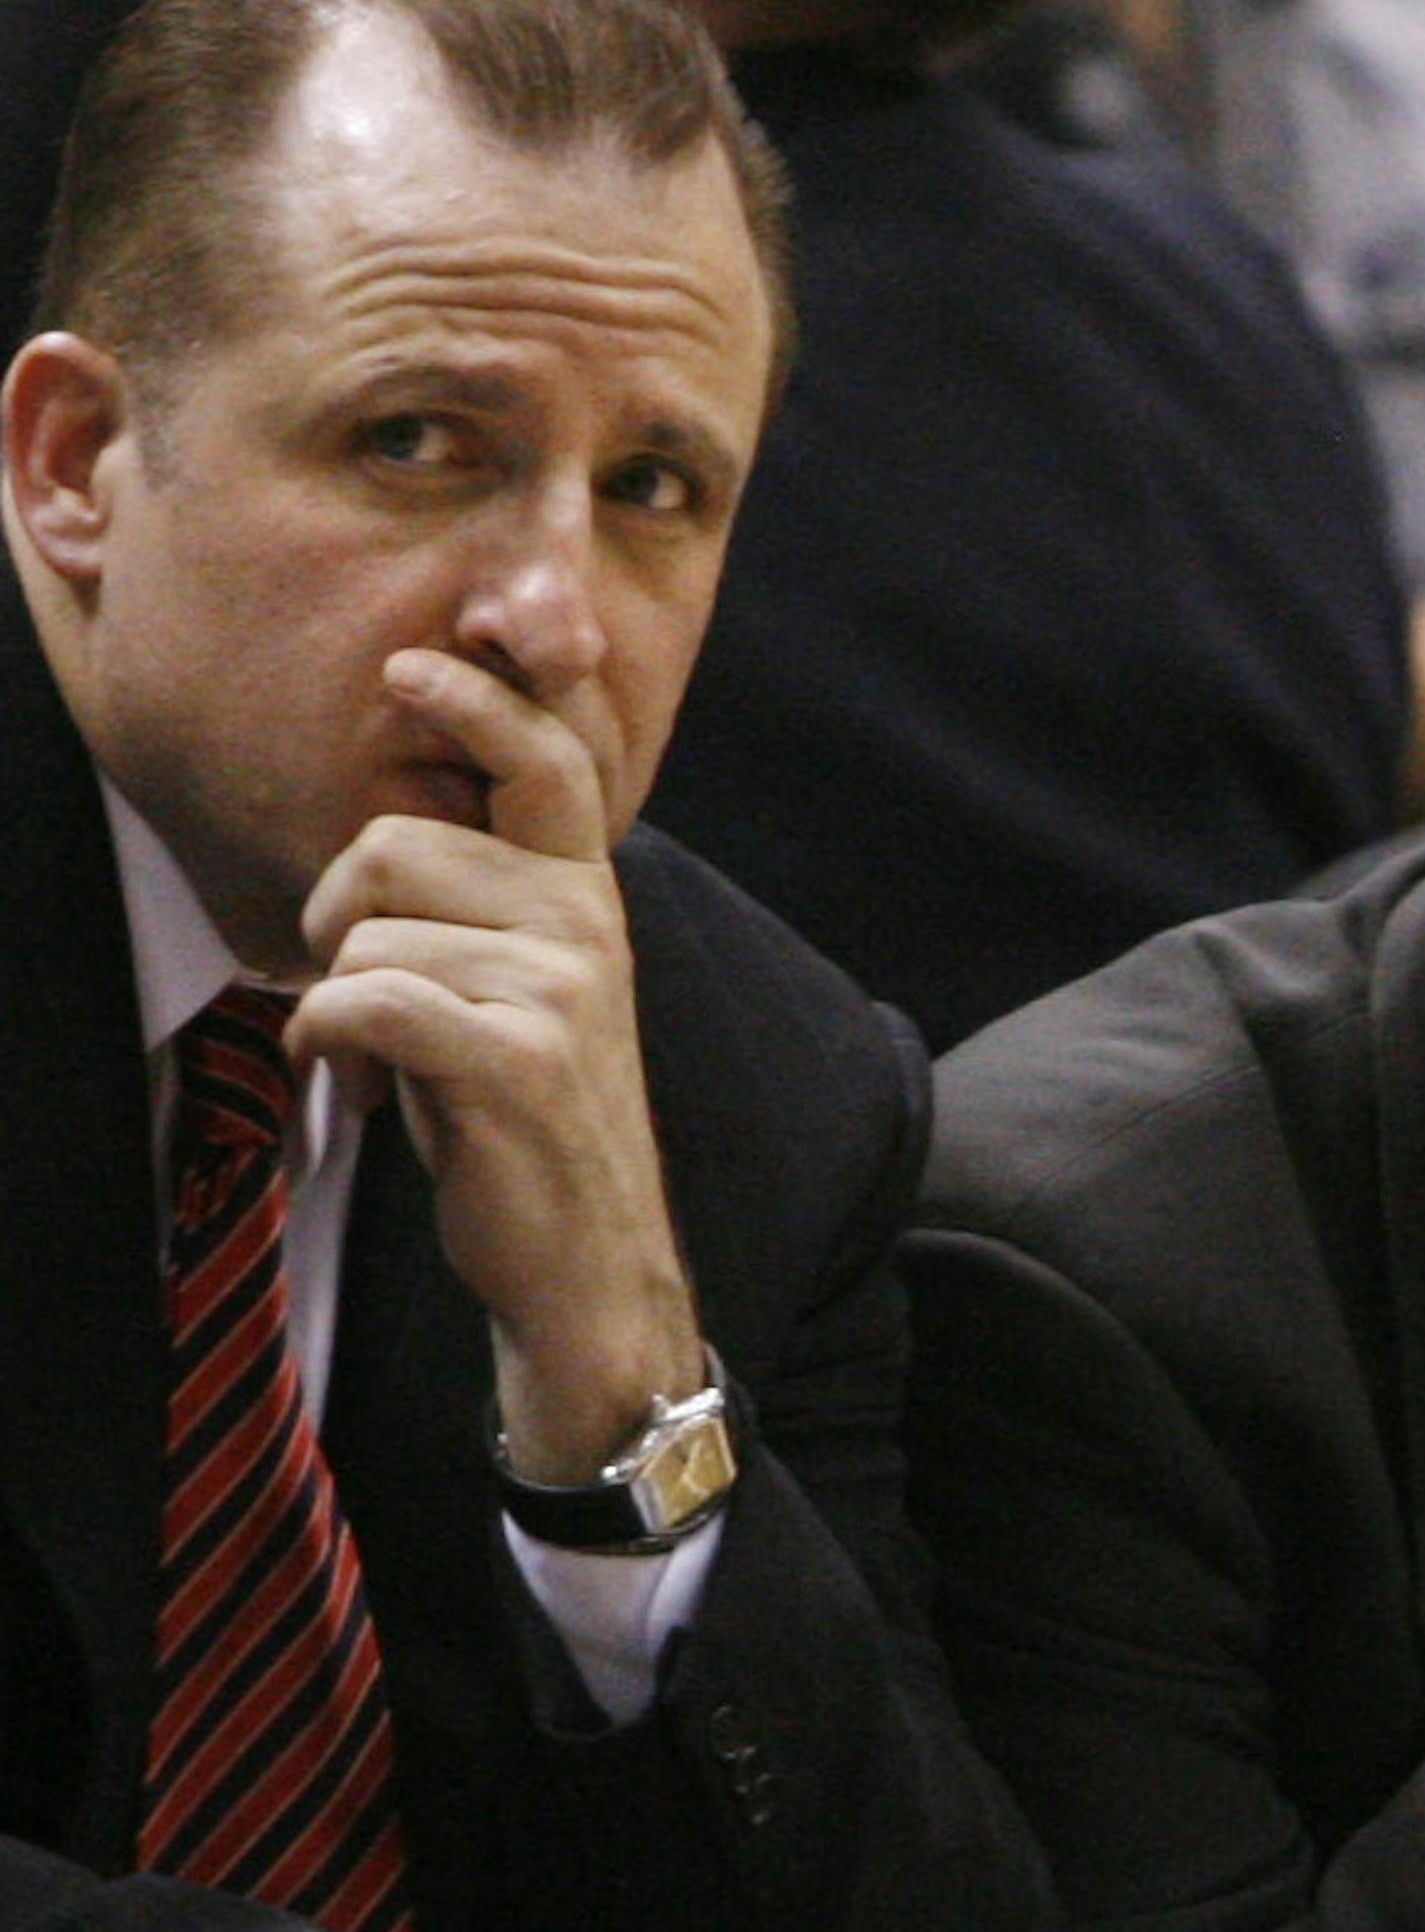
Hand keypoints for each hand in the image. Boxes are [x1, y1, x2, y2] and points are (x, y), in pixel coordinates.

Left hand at [284, 647, 702, 1473]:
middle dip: (336, 917)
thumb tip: (385, 843)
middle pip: (395, 844)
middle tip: (360, 995)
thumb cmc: (530, 1126)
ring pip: (366, 934)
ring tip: (382, 1068)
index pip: (548, 761)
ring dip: (335, 1006)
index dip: (481, 703)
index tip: (414, 668)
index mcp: (586, 898)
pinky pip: (363, 998)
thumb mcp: (528, 992)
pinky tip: (363, 1093)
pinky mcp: (516, 1055)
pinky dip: (330, 1046)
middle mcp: (583, 923)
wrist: (587, 1263)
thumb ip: (489, 907)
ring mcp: (557, 985)